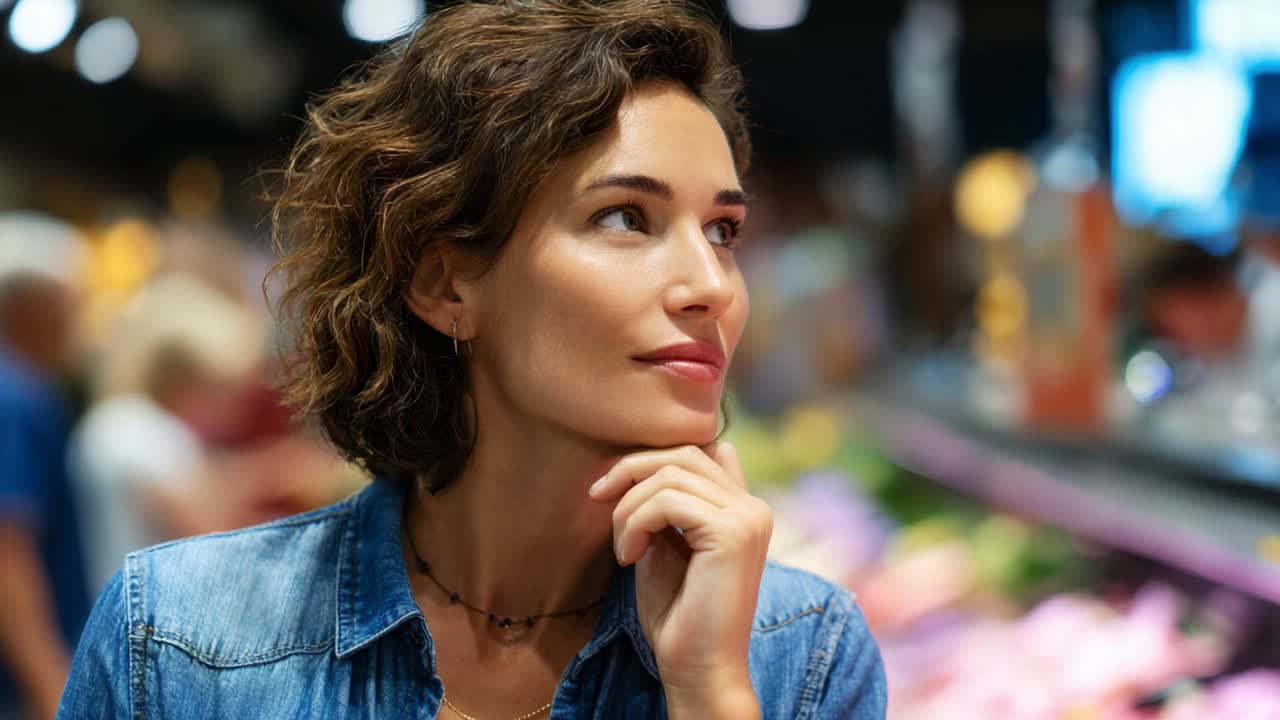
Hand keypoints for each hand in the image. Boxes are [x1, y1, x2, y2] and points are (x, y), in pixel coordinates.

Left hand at [587, 441, 771, 700]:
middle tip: (596, 498)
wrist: (697, 668)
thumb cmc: (677, 615)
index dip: (651, 459)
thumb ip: (665, 505)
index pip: (699, 451)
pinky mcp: (732, 533)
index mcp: (743, 508)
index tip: (611, 488)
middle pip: (682, 454)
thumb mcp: (665, 545)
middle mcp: (753, 507)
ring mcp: (747, 517)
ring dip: (628, 508)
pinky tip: (629, 558)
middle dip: (630, 470)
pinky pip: (666, 502)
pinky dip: (635, 524)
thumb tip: (644, 463)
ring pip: (669, 475)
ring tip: (622, 549)